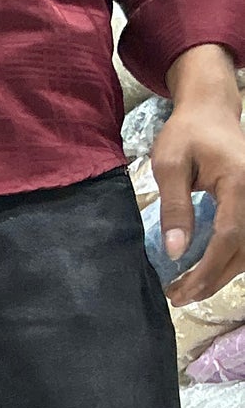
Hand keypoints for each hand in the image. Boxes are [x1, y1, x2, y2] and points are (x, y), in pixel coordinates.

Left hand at [158, 44, 244, 305]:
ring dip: (220, 274)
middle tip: (179, 298)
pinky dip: (227, 259)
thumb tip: (175, 252)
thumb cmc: (187, 133)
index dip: (207, 268)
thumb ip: (174, 207)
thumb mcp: (169, 164)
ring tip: (186, 290)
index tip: (182, 289)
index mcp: (239, 181)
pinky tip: (202, 272)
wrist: (211, 110)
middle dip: (212, 279)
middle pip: (243, 249)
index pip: (229, 236)